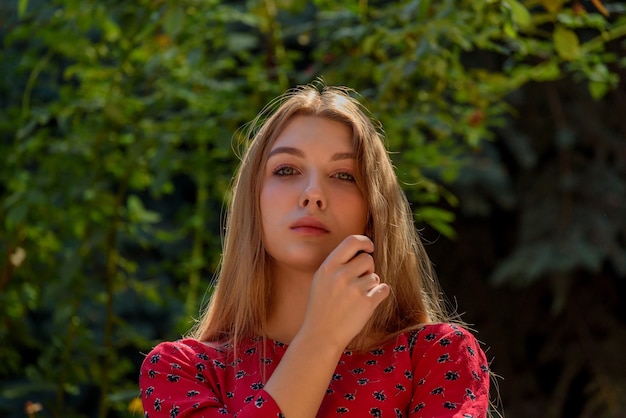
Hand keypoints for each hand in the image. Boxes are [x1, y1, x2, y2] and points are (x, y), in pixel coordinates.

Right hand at [297, 235, 390, 349]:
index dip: (365, 242)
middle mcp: (341, 275)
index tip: (369, 248)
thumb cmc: (321, 307)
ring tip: (356, 298)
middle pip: (367, 259)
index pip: (352, 241)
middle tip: (359, 282)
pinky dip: (379, 295)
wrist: (321, 334)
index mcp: (328, 267)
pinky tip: (367, 303)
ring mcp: (355, 289)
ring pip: (375, 276)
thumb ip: (336, 264)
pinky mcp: (367, 303)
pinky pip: (384, 289)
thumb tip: (358, 250)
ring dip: (371, 286)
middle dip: (367, 269)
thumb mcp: (320, 280)